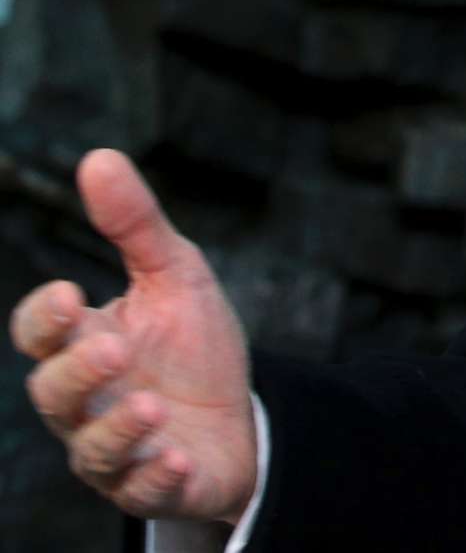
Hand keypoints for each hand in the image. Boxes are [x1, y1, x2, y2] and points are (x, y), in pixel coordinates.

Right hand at [11, 150, 257, 523]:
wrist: (241, 416)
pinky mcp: (153, 485)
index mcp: (87, 343)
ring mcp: (118, 448)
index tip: (71, 293)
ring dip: (117, 429)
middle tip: (116, 350)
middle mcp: (89, 400)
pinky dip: (154, 477)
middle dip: (78, 372)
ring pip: (91, 449)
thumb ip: (134, 225)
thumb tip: (98, 157)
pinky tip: (175, 459)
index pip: (42, 333)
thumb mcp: (175, 275)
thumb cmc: (192, 345)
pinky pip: (140, 490)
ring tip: (150, 405)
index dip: (46, 317)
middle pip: (54, 392)